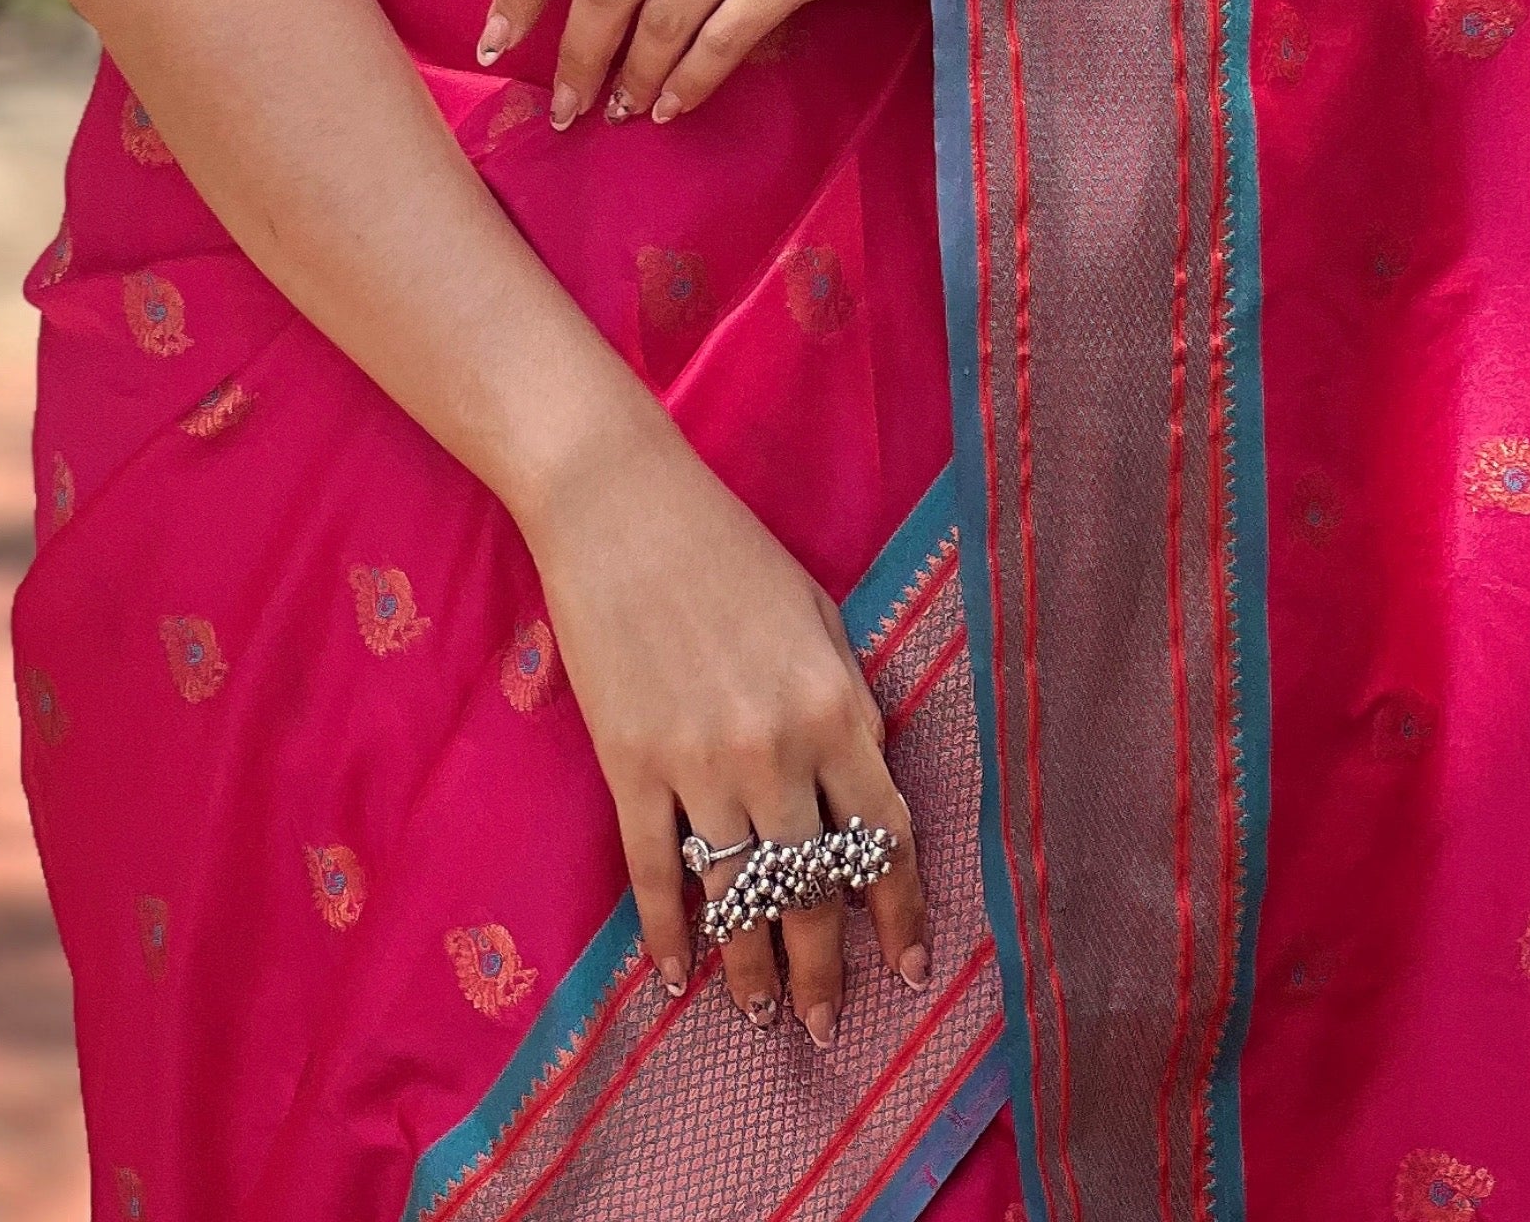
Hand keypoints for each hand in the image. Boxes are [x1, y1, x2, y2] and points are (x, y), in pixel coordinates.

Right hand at [527, 416, 930, 1038]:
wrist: (620, 505)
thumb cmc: (727, 548)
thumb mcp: (818, 613)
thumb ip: (846, 700)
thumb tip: (859, 777)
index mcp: (836, 707)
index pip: (885, 838)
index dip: (900, 912)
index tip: (910, 967)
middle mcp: (777, 750)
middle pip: (814, 889)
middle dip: (827, 966)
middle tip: (828, 1024)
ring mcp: (700, 764)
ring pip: (740, 897)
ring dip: (753, 970)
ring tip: (763, 1016)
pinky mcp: (630, 765)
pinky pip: (655, 873)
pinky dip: (668, 933)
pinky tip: (678, 974)